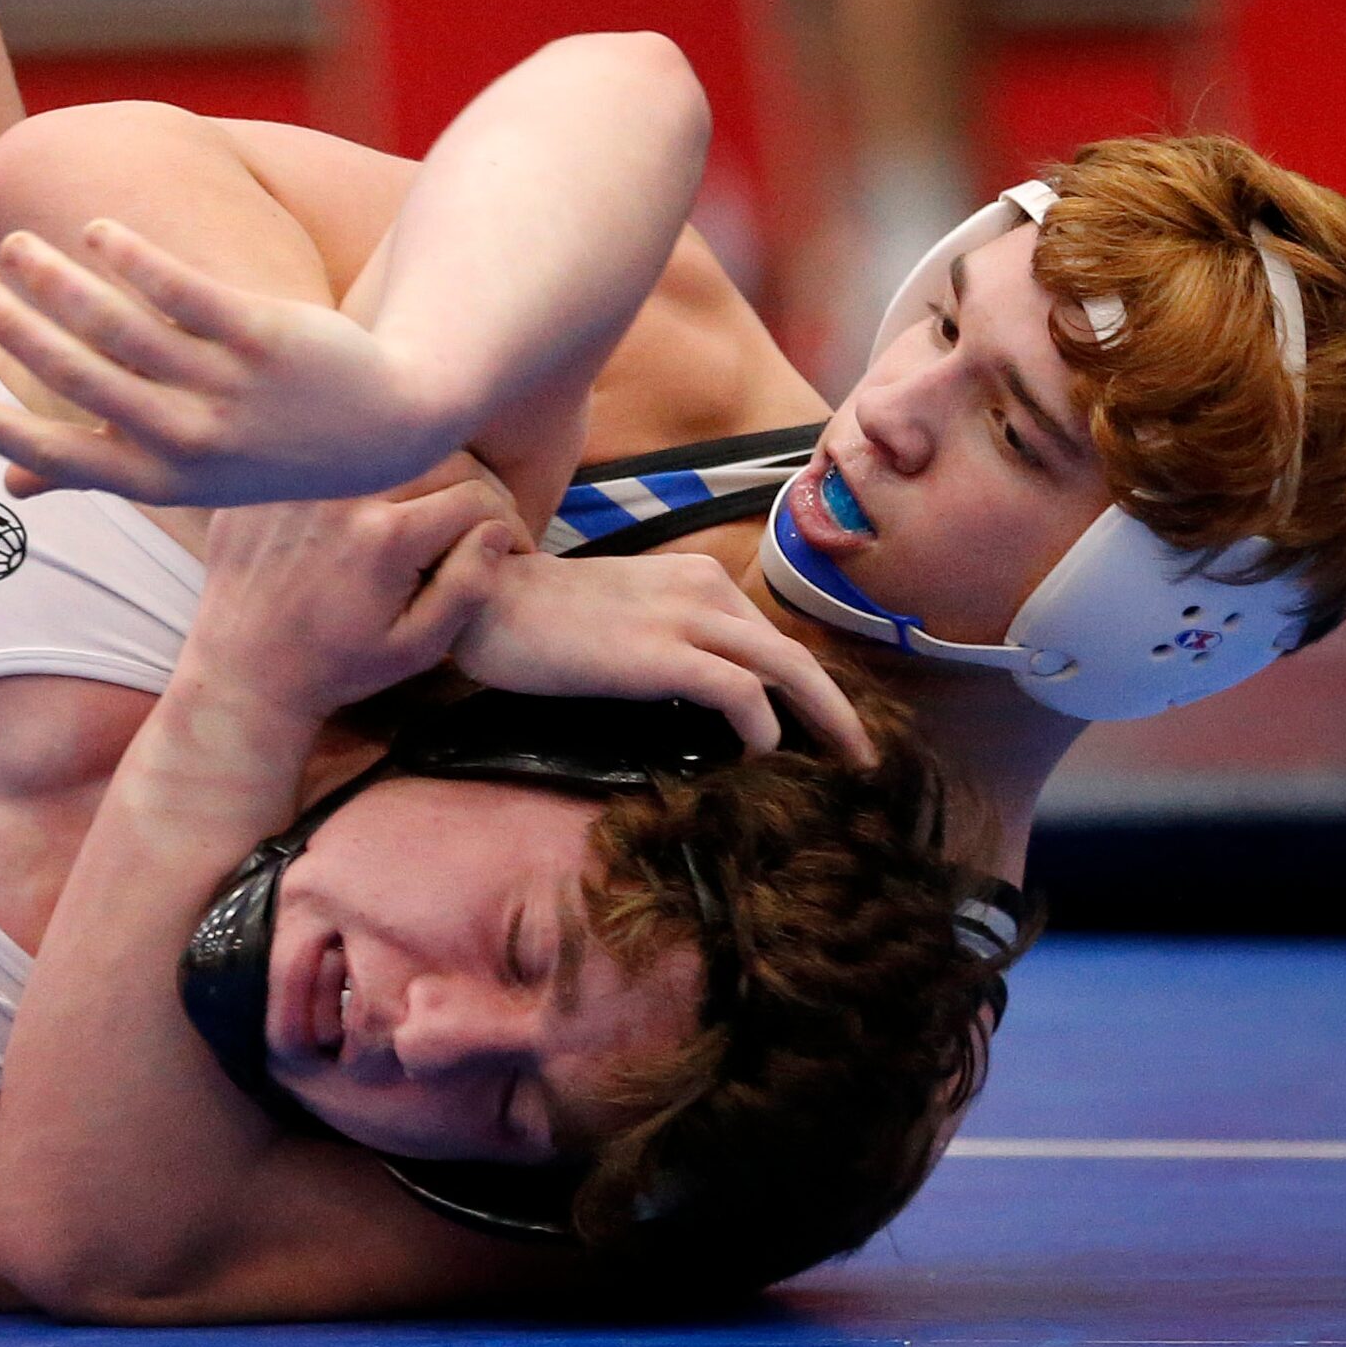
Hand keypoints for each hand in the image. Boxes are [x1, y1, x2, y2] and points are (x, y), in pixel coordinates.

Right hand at [0, 222, 456, 505]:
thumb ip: (100, 470)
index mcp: (161, 477)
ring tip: (19, 246)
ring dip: (59, 285)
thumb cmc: (270, 446)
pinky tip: (98, 229)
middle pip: (81, 381)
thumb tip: (12, 483)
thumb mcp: (188, 475)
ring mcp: (229, 389)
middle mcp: (190, 439)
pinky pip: (187, 295)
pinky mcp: (267, 336)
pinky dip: (135, 261)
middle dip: (16, 332)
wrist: (389, 426)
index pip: (59, 453)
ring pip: (123, 332)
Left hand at [181, 465, 523, 718]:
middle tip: (481, 522)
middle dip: (476, 489)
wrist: (244, 670)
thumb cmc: (337, 666)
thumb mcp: (416, 647)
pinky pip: (338, 458)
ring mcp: (303, 480)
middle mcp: (343, 493)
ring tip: (434, 513)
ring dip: (425, 474)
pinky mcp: (272, 479)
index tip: (512, 547)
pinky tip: (375, 510)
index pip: (476, 497)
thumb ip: (469, 587)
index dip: (508, 522)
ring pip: (390, 449)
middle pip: (441, 458)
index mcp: (384, 536)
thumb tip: (497, 531)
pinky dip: (367, 475)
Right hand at [447, 549, 873, 763]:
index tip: (822, 731)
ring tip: (839, 769)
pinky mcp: (664, 653)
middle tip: (862, 759)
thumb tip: (697, 698)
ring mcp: (686, 618)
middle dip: (838, 710)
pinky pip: (741, 694)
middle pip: (796, 654)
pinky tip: (758, 760)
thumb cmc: (537, 618)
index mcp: (695, 578)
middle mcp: (703, 589)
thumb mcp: (621, 616)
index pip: (771, 638)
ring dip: (824, 723)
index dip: (806, 689)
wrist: (483, 602)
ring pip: (787, 670)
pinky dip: (762, 731)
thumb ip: (667, 640)